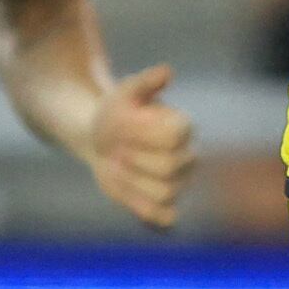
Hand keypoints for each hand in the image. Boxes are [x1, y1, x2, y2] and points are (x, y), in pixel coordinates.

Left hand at [87, 62, 197, 228]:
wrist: (100, 138)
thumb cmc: (116, 111)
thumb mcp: (124, 93)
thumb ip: (145, 82)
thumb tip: (167, 71)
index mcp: (183, 127)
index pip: (173, 137)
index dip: (140, 134)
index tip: (120, 126)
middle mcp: (187, 156)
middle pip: (169, 168)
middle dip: (133, 159)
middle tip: (116, 149)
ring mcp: (178, 182)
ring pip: (164, 193)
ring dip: (132, 182)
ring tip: (117, 166)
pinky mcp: (164, 204)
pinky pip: (164, 217)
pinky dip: (145, 210)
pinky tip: (127, 191)